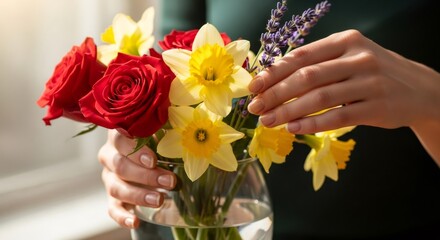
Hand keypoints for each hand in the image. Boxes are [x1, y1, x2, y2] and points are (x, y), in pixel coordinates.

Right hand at [98, 129, 176, 228]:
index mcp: (120, 135)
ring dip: (139, 195)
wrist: (147, 158)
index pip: (120, 138)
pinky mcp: (113, 197)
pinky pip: (112, 209)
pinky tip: (135, 222)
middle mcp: (110, 156)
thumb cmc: (157, 140)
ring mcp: (109, 177)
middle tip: (170, 181)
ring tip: (160, 199)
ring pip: (116, 187)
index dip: (136, 150)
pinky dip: (122, 217)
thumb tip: (187, 122)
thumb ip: (169, 126)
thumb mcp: (162, 132)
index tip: (154, 160)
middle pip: (120, 165)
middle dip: (146, 175)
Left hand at [248, 29, 439, 162]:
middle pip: (307, 77)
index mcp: (345, 41)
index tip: (253, 87)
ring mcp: (370, 82)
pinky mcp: (377, 107)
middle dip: (275, 94)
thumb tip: (273, 80)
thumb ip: (317, 64)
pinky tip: (293, 128)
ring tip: (268, 121)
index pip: (301, 56)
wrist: (419, 90)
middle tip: (255, 108)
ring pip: (319, 98)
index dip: (273, 72)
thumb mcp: (348, 57)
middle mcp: (358, 58)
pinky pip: (338, 117)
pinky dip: (312, 123)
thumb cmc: (372, 73)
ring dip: (288, 111)